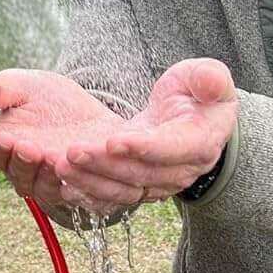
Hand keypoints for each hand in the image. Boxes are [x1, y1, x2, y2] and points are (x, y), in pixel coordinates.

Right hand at [0, 69, 119, 215]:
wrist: (92, 116)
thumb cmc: (52, 102)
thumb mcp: (25, 86)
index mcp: (4, 143)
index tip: (4, 138)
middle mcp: (24, 168)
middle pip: (17, 174)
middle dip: (23, 162)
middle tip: (30, 148)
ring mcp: (50, 182)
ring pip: (44, 188)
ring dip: (48, 176)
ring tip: (56, 158)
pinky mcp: (77, 189)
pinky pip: (75, 194)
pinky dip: (77, 185)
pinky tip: (80, 171)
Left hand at [53, 58, 237, 207]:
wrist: (194, 114)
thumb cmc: (198, 90)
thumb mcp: (206, 75)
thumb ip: (210, 78)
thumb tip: (211, 83)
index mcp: (200, 142)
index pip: (171, 149)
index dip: (143, 148)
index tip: (112, 140)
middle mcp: (182, 170)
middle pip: (141, 174)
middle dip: (104, 164)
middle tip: (71, 151)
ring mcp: (161, 182)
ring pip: (125, 190)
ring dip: (91, 180)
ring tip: (61, 164)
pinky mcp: (141, 185)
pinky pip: (116, 197)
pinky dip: (90, 194)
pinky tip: (65, 185)